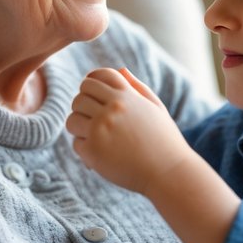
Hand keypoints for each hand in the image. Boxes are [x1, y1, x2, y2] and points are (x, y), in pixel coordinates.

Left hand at [67, 67, 194, 195]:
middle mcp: (112, 109)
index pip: (97, 76)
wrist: (169, 172)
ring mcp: (101, 129)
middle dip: (84, 106)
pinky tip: (101, 153)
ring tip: (95, 136)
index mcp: (127, 96)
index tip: (94, 96)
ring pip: (73, 118)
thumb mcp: (156, 108)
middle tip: (94, 119)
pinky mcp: (93, 151)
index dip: (92, 83)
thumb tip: (120, 69)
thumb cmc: (165, 140)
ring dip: (80, 127)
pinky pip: (76, 143)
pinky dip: (85, 148)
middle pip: (80, 96)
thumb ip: (137, 87)